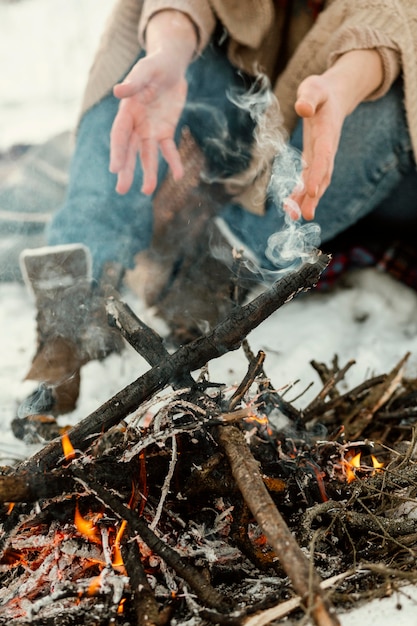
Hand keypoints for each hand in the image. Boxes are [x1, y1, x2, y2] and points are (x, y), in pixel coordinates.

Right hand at [109, 10, 196, 194]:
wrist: (171, 66)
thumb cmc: (155, 65)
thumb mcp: (146, 70)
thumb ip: (134, 82)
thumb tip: (118, 92)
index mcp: (127, 111)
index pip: (119, 135)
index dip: (117, 152)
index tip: (115, 169)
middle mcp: (136, 124)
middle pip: (129, 151)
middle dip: (126, 170)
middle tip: (121, 190)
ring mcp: (150, 130)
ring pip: (147, 155)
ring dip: (147, 172)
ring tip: (146, 191)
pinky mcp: (165, 132)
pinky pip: (169, 150)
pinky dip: (174, 162)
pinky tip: (179, 176)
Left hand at [286, 73, 344, 220]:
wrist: (334, 96)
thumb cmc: (321, 91)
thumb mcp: (314, 88)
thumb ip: (309, 97)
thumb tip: (302, 108)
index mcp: (328, 132)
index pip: (324, 156)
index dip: (318, 173)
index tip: (312, 191)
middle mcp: (327, 148)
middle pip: (322, 175)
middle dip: (314, 196)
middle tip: (306, 214)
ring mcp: (321, 156)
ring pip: (316, 181)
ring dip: (306, 200)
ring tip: (295, 217)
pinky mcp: (314, 158)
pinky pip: (308, 179)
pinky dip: (300, 192)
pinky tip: (290, 206)